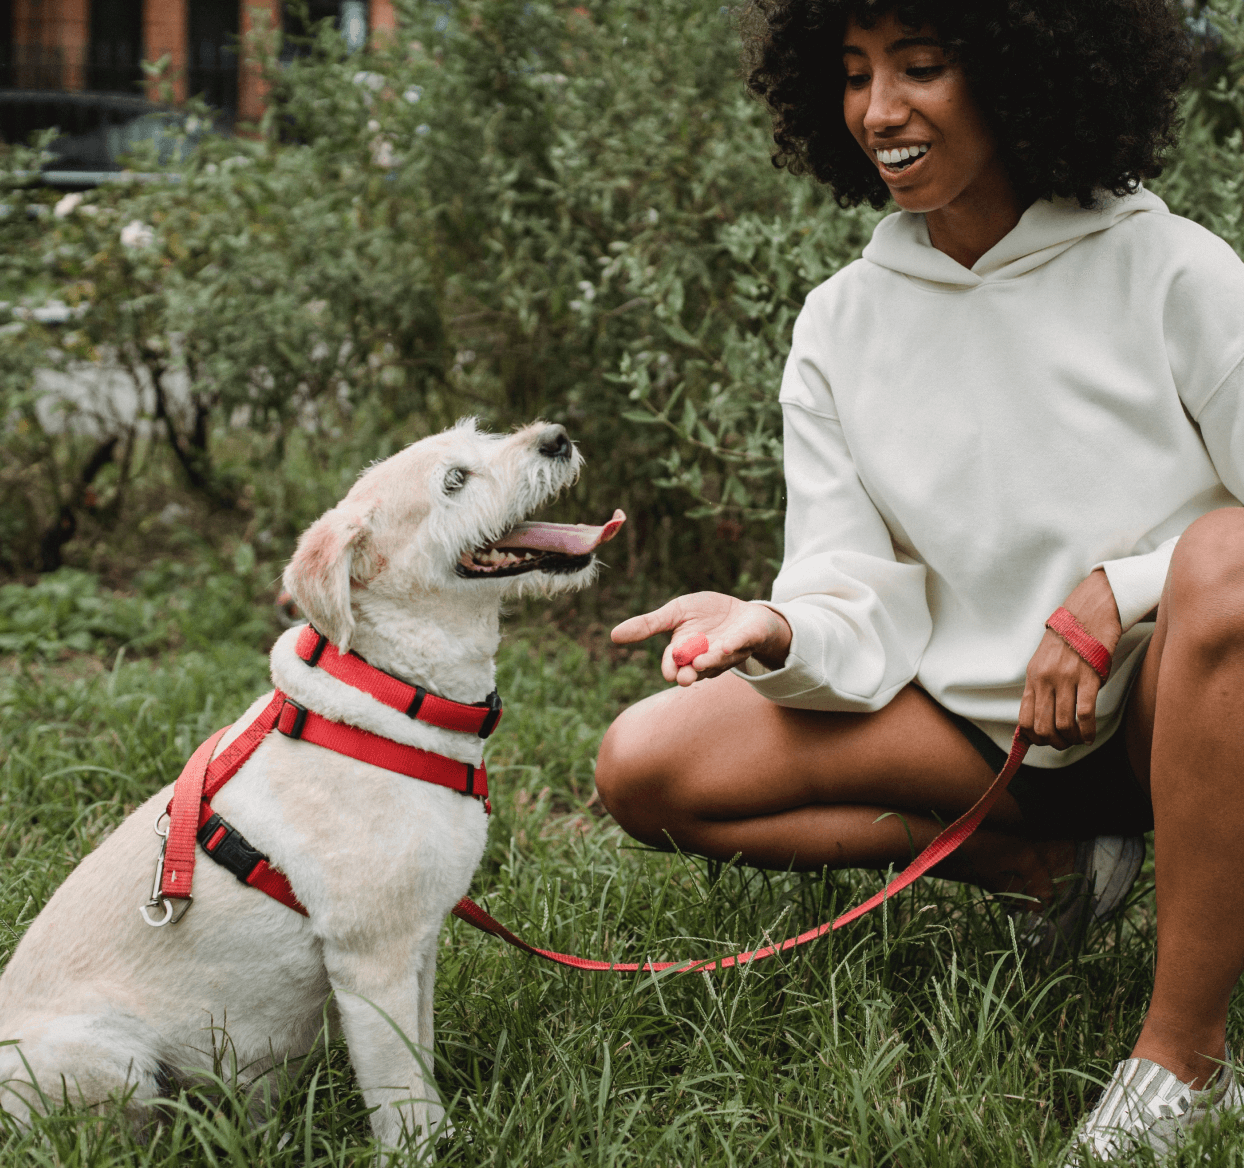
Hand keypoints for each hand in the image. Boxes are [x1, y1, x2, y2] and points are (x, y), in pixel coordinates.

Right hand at [611, 591, 792, 685]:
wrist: (744, 613)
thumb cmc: (706, 614)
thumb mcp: (675, 613)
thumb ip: (648, 625)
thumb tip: (613, 636)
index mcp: (686, 651)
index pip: (674, 664)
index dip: (671, 668)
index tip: (669, 673)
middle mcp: (706, 657)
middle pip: (696, 670)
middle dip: (690, 674)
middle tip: (685, 678)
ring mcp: (729, 651)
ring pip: (718, 661)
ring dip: (710, 662)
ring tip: (701, 662)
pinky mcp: (749, 639)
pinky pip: (741, 644)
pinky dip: (734, 646)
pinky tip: (727, 646)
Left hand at [1018, 569, 1122, 748]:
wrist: (1087, 613)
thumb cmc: (1068, 640)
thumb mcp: (1044, 662)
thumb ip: (1041, 687)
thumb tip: (1041, 719)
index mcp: (1032, 678)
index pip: (1024, 719)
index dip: (1034, 738)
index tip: (1045, 741)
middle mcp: (1045, 680)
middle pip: (1043, 726)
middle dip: (1054, 742)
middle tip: (1065, 743)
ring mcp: (1066, 679)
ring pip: (1063, 724)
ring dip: (1072, 740)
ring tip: (1080, 740)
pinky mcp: (1088, 677)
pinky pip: (1084, 714)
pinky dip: (1087, 731)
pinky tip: (1090, 735)